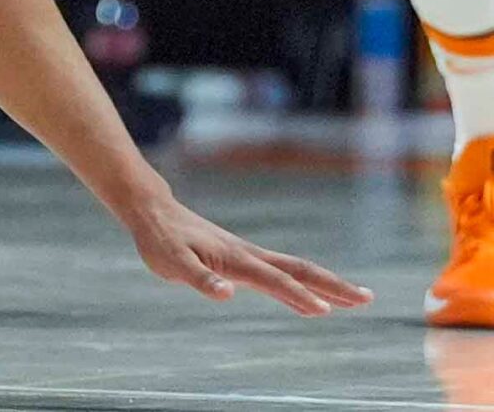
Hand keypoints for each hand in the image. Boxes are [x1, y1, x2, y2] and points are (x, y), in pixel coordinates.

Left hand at [123, 192, 370, 315]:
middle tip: (367, 299)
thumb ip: (199, 279)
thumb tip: (226, 293)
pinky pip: (281, 272)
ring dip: (326, 284)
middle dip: (333, 286)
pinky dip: (303, 284)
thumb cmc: (161, 239)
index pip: (274, 280)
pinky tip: (312, 298)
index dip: (298, 296)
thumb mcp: (172, 263)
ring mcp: (248, 255)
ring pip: (295, 270)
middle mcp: (249, 255)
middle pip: (299, 270)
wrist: (153, 210)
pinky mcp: (242, 257)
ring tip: (357, 298)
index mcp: (236, 259)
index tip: (326, 311)